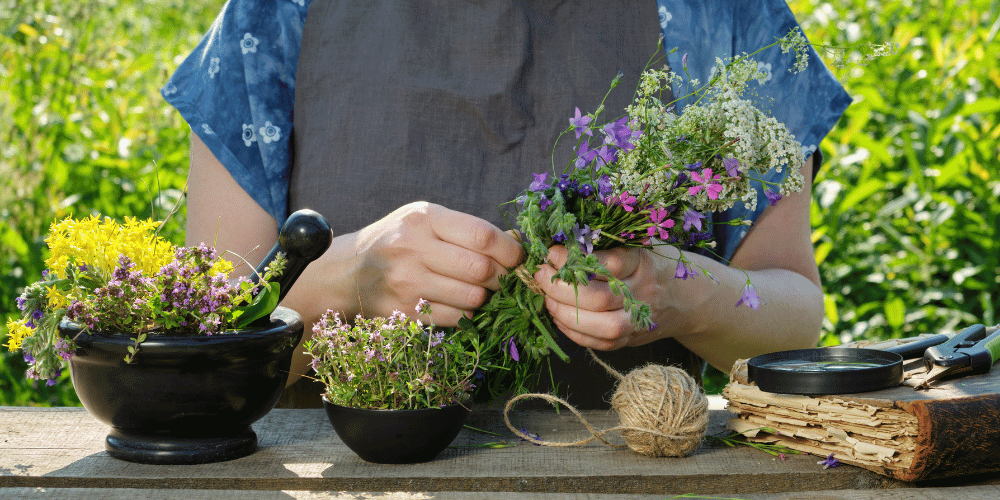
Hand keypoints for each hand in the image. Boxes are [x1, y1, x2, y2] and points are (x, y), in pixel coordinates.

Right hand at [351, 201, 523, 324]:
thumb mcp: (428, 221)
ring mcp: (406, 282)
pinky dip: (467, 314)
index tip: (518, 259)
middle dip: (502, 278)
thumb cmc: (400, 240)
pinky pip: (456, 318)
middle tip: (503, 279)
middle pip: (481, 270)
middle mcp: (413, 248)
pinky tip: (460, 304)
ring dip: (486, 298)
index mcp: (424, 218)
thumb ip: (469, 229)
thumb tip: (518, 241)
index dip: (510, 251)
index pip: (482, 236)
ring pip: (472, 298)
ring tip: (480, 290)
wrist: (350, 271)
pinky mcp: (404, 312)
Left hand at [534, 244, 691, 350]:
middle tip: (541, 275)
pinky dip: (573, 332)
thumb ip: (604, 246)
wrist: (683, 298)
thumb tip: (559, 245)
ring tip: (546, 299)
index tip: (552, 252)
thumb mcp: (635, 246)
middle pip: (599, 298)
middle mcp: (643, 294)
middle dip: (562, 288)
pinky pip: (599, 343)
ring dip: (565, 314)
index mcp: (643, 263)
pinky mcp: (630, 340)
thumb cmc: (649, 264)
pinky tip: (558, 317)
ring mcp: (638, 321)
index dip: (574, 260)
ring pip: (601, 326)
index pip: (608, 263)